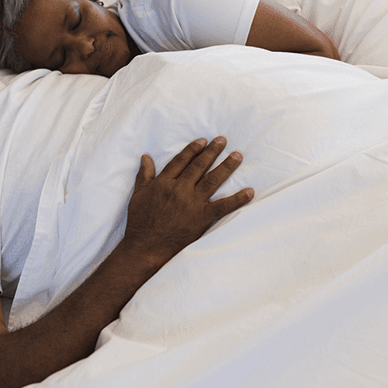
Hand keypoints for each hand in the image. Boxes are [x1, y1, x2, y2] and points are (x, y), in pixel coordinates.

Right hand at [123, 137, 252, 262]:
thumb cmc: (139, 221)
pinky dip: (237, 199)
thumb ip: (144, 175)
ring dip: (226, 166)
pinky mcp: (201, 217)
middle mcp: (179, 189)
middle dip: (212, 152)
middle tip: (223, 141)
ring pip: (212, 180)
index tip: (203, 141)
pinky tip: (249, 191)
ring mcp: (192, 203)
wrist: (145, 246)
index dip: (193, 149)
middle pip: (199, 166)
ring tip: (237, 156)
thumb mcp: (138, 195)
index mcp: (163, 183)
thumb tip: (145, 157)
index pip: (181, 161)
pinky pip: (223, 206)